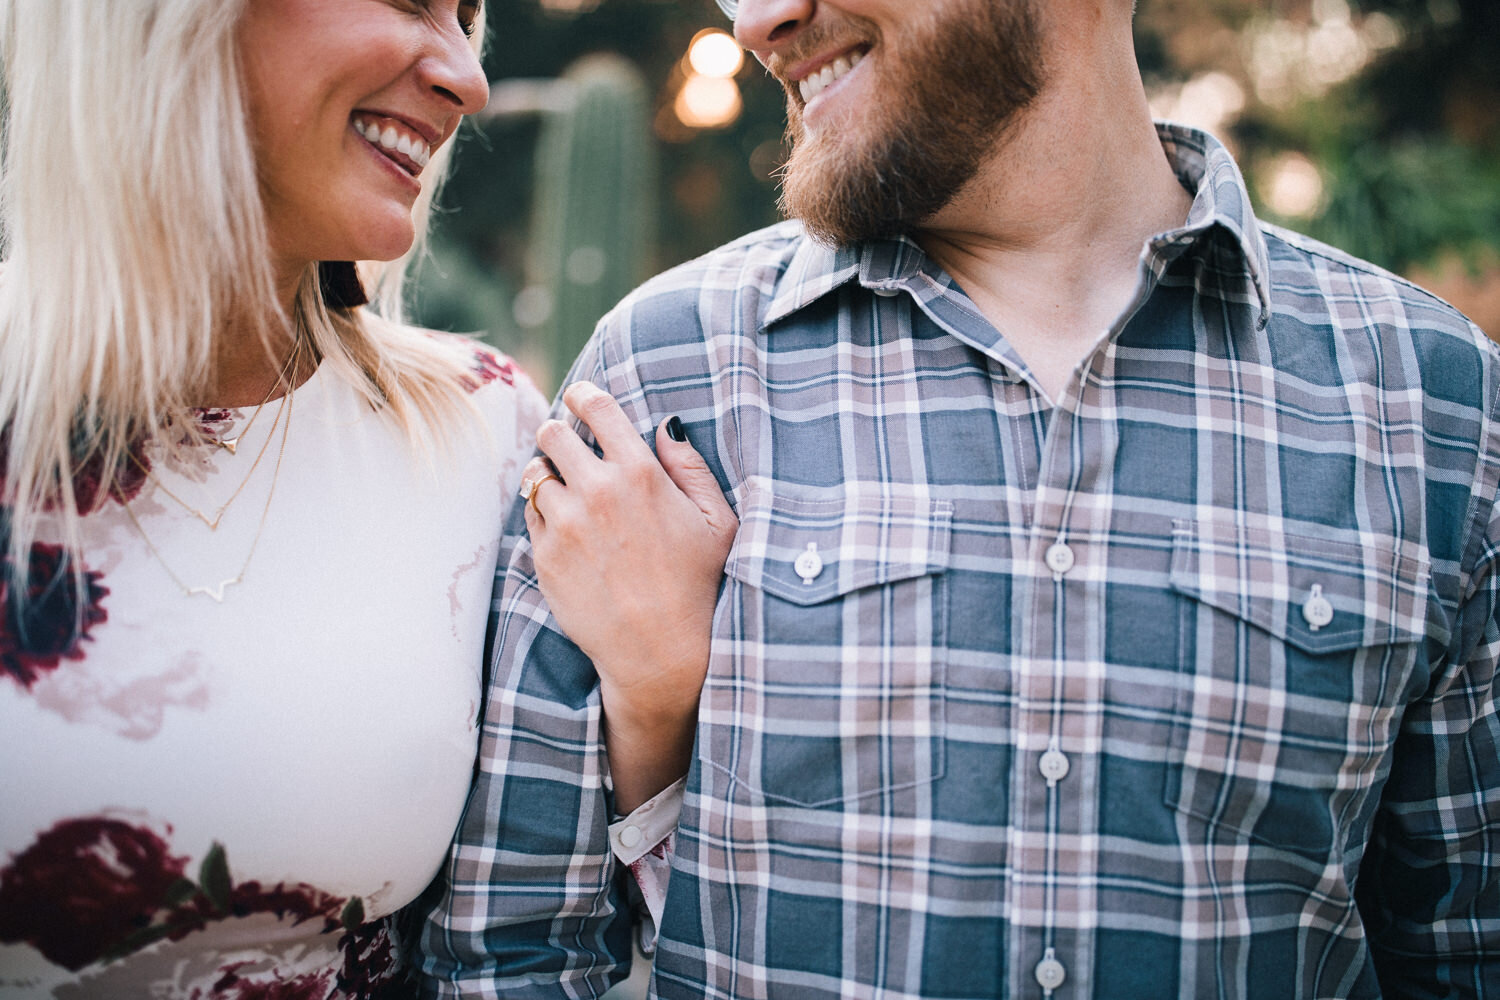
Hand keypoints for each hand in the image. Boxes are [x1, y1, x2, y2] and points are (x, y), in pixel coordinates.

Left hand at [521, 382, 736, 811]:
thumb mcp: (718, 523)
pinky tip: (569, 531)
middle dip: (561, 436)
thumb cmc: (699, 586)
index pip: (595, 408)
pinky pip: (530, 515)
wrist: (660, 653)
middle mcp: (596, 491)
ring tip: (569, 493)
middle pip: (552, 434)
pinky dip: (544, 514)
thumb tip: (664, 428)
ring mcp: (565, 524)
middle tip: (572, 450)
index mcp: (640, 472)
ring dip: (549, 475)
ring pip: (535, 473)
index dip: (584, 397)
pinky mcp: (545, 556)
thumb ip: (690, 467)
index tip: (581, 400)